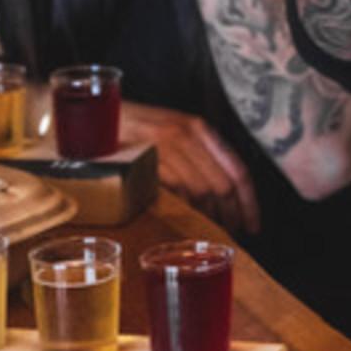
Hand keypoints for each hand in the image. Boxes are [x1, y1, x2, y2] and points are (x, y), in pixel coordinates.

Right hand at [120, 101, 260, 234]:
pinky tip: (188, 218)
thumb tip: (221, 194)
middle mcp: (188, 134)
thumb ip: (196, 153)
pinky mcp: (148, 159)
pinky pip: (176, 191)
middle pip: (223, 184)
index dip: (249, 201)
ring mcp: (168, 146)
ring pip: (202, 190)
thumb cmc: (135, 128)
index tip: (253, 223)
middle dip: (232, 214)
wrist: (97, 117)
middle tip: (234, 233)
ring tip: (213, 230)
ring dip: (210, 216)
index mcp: (199, 128)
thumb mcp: (172, 131)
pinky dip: (185, 209)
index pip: (237, 168)